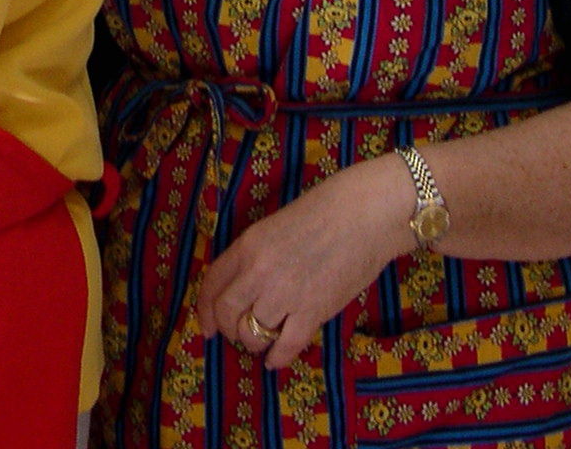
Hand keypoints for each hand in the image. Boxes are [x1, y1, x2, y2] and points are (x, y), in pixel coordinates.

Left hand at [196, 152, 410, 369]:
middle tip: (238, 333)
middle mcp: (259, 272)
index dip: (204, 310)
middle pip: (226, 313)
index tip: (207, 325)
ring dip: (255, 342)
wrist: (366, 214)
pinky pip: (285, 348)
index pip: (212, 283)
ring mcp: (285, 294)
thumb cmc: (325, 211)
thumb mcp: (275, 225)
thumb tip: (243, 288)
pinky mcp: (313, 312)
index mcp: (248, 245)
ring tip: (265, 339)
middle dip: (228, 329)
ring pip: (252, 334)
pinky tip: (275, 359)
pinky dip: (277, 358)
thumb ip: (255, 255)